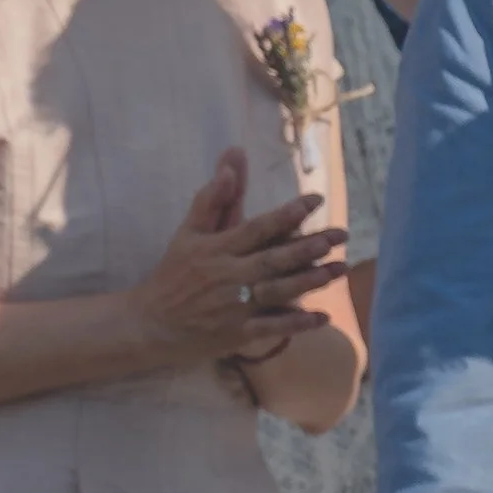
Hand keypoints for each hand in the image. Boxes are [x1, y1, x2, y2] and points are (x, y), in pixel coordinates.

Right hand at [127, 151, 346, 373]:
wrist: (151, 322)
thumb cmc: (174, 273)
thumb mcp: (188, 232)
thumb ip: (213, 198)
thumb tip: (231, 160)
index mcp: (216, 247)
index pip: (257, 227)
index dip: (287, 214)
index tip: (316, 200)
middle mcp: (227, 274)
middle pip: (273, 259)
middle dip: (308, 246)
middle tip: (340, 234)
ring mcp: (233, 305)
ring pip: (276, 291)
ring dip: (309, 281)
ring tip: (339, 268)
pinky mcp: (237, 333)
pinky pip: (271, 327)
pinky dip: (296, 323)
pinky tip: (323, 317)